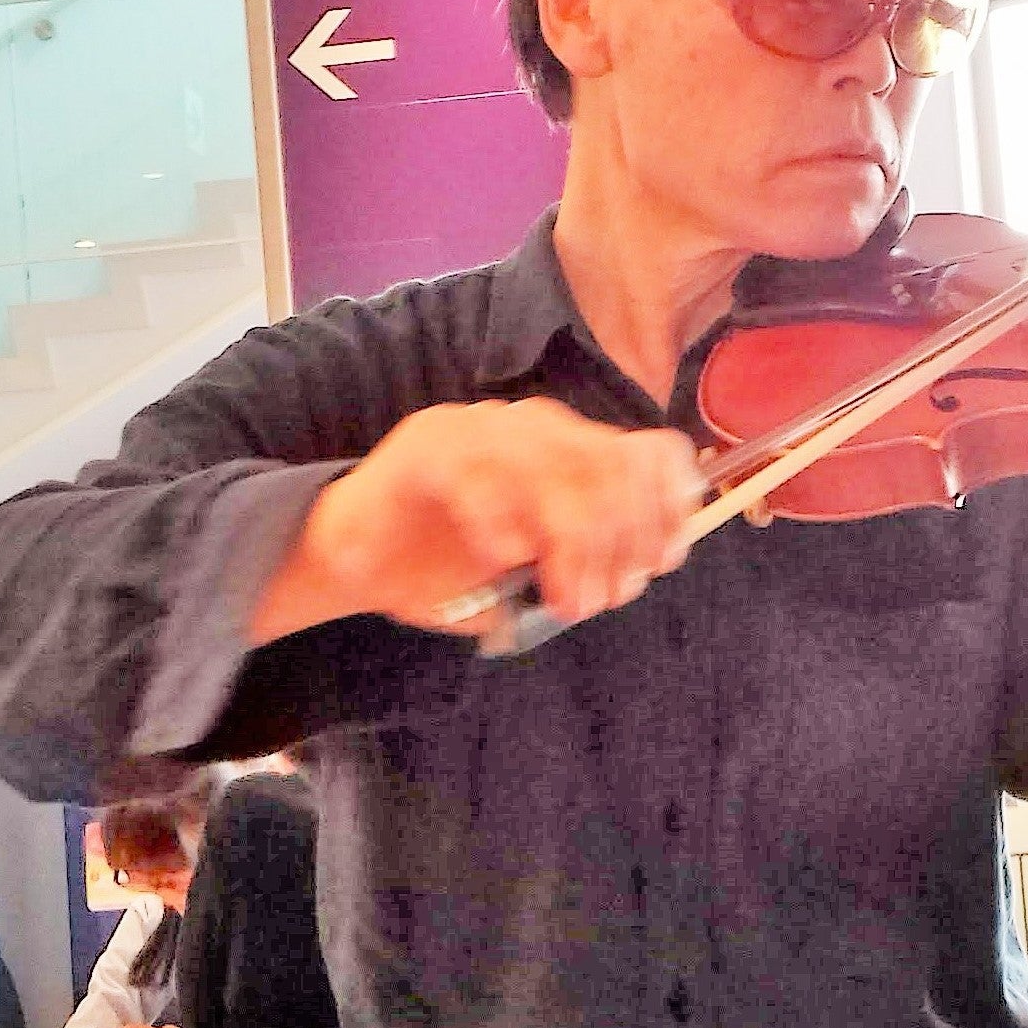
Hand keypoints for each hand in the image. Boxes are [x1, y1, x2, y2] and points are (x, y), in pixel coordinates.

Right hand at [252, 398, 704, 641]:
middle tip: (604, 599)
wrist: (361, 559)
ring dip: (572, 543)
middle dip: (621, 539)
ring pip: (554, 471)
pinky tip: (504, 560)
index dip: (666, 506)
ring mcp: (480, 430)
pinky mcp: (427, 446)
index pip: (645, 455)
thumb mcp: (539, 567)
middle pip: (609, 466)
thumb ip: (590, 557)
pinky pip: (478, 477)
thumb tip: (641, 567)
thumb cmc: (456, 564)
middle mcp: (536, 428)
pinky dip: (500, 523)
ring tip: (567, 599)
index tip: (663, 562)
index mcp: (573, 448)